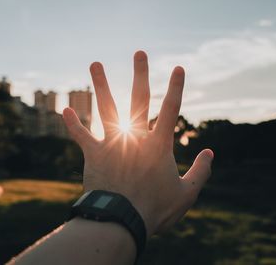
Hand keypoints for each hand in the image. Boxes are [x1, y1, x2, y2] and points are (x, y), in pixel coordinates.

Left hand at [63, 51, 213, 236]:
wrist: (121, 221)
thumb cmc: (155, 210)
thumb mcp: (186, 194)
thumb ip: (201, 172)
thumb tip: (210, 152)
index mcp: (158, 145)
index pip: (170, 109)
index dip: (176, 88)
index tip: (178, 68)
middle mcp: (135, 137)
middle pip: (139, 100)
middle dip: (140, 74)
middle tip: (139, 53)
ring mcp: (113, 143)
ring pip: (107, 108)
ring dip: (101, 85)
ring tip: (95, 63)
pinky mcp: (94, 154)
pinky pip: (82, 135)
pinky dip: (73, 124)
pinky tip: (64, 109)